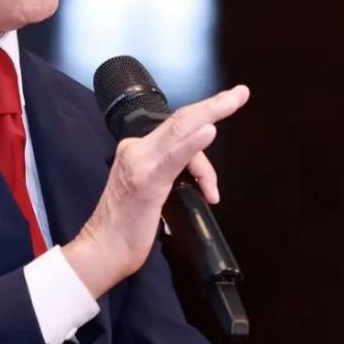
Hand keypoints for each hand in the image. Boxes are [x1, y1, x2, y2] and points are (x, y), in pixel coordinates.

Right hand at [63, 85, 249, 297]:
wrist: (103, 249)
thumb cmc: (126, 227)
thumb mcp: (151, 192)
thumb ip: (169, 174)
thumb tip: (196, 173)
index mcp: (137, 151)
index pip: (175, 133)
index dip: (203, 124)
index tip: (227, 105)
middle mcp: (136, 149)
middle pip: (180, 120)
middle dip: (214, 105)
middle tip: (240, 93)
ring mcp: (140, 162)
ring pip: (180, 130)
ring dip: (212, 113)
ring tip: (234, 101)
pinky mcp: (146, 180)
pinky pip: (175, 156)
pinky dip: (194, 143)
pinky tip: (210, 131)